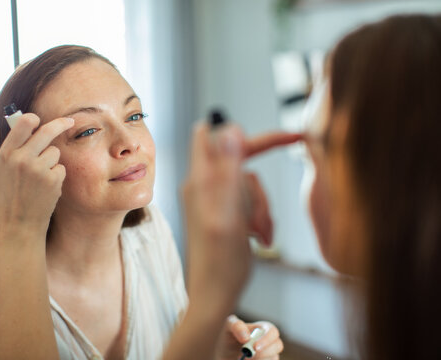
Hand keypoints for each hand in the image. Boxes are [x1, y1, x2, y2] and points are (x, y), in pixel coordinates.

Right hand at [0, 114, 73, 234]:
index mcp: (7, 154)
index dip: (34, 118)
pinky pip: (60, 167)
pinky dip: (55, 174)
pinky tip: (45, 186)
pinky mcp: (54, 180)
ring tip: (38, 176)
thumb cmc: (3, 197)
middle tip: (70, 121)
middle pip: (48, 130)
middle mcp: (23, 159)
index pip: (25, 123)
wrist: (20, 225)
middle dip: (61, 124)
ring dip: (50, 160)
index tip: (40, 119)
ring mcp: (40, 170)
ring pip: (54, 151)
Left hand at [183, 123, 301, 312]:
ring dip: (261, 211)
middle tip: (261, 221)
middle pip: (242, 164)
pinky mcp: (222, 212)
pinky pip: (248, 204)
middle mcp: (203, 185)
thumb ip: (228, 170)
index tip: (292, 137)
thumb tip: (231, 128)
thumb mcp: (229, 214)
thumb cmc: (220, 263)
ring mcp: (212, 199)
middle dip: (260, 191)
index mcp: (201, 181)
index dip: (254, 134)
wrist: (214, 296)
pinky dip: (258, 219)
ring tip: (257, 235)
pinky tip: (258, 239)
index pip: (218, 134)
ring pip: (249, 187)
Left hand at [217, 315, 282, 359]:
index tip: (255, 347)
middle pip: (277, 346)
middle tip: (247, 357)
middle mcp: (270, 342)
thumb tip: (246, 337)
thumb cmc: (229, 338)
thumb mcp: (228, 328)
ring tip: (242, 359)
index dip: (266, 339)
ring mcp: (271, 355)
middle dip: (263, 352)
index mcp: (263, 329)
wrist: (226, 355)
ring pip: (273, 358)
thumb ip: (236, 326)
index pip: (273, 331)